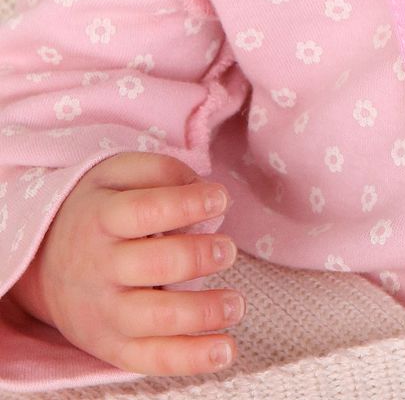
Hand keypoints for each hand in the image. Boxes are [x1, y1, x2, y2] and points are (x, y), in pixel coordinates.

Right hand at [8, 152, 243, 375]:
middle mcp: (99, 268)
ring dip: (203, 313)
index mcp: (100, 218)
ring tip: (235, 304)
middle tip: (228, 250)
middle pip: (154, 266)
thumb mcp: (116, 174)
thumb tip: (203, 188)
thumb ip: (161, 173)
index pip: (145, 211)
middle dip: (199, 258)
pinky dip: (191, 359)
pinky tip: (225, 351)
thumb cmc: (97, 210)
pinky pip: (150, 359)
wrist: (40, 263)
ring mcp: (104, 312)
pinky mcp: (110, 346)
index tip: (221, 198)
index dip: (187, 204)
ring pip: (155, 319)